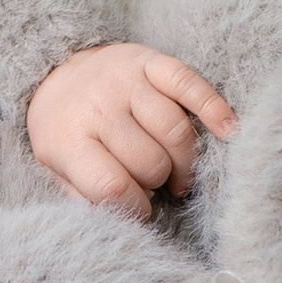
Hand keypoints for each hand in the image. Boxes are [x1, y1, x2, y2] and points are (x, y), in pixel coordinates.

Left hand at [26, 44, 236, 220]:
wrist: (59, 73)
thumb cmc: (65, 132)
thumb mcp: (53, 170)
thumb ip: (78, 198)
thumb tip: (114, 221)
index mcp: (68, 140)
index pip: (112, 188)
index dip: (137, 210)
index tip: (142, 212)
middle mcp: (96, 107)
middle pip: (150, 162)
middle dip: (158, 182)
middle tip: (153, 184)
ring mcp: (124, 81)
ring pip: (174, 131)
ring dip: (184, 162)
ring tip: (178, 173)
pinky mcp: (149, 61)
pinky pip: (188, 84)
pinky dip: (213, 109)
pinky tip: (227, 130)